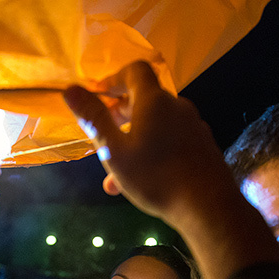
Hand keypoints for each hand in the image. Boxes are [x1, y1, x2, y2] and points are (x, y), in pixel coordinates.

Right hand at [63, 61, 278, 278]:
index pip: (135, 71)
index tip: (99, 95)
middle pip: (145, 100)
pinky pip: (172, 142)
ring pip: (156, 127)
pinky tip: (143, 182)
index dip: (114, 78)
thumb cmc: (155, 177)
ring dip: (134, 142)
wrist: (208, 207)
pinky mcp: (203, 146)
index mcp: (154, 101)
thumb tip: (69, 89)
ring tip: (116, 176)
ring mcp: (194, 126)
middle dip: (119, 116)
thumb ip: (94, 118)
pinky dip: (153, 152)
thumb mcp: (115, 151)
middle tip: (102, 136)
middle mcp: (177, 107)